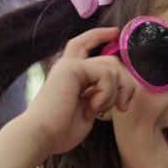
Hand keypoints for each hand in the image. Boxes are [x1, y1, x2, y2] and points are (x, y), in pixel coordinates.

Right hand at [18, 26, 135, 158]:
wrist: (42, 135)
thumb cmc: (61, 131)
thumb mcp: (88, 110)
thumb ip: (100, 96)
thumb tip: (118, 91)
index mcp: (70, 74)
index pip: (85, 44)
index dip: (99, 35)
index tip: (115, 32)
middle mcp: (69, 65)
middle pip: (109, 58)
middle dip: (125, 81)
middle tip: (123, 105)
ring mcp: (70, 65)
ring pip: (111, 67)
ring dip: (113, 93)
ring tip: (98, 110)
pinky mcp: (72, 67)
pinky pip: (106, 74)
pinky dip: (106, 94)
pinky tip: (92, 107)